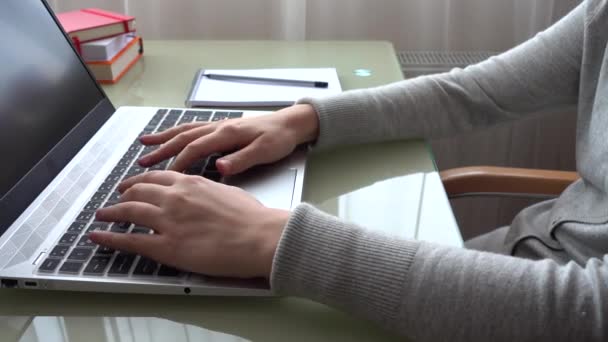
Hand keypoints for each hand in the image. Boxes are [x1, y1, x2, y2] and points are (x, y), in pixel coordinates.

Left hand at [90, 171, 289, 277]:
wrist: (260, 237)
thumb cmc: (252, 218)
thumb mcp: (228, 191)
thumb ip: (209, 191)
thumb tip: (206, 194)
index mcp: (191, 183)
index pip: (157, 177)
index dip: (141, 181)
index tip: (133, 184)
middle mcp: (175, 197)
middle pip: (138, 191)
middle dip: (123, 194)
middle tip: (116, 198)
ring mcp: (168, 221)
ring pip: (129, 211)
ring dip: (111, 212)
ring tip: (102, 215)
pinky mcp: (167, 246)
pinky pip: (130, 240)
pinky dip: (110, 237)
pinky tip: (99, 235)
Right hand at [138, 104, 318, 175]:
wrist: (291, 124)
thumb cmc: (279, 139)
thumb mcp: (263, 152)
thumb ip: (241, 160)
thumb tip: (219, 168)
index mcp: (226, 134)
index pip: (195, 149)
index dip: (178, 163)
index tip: (163, 177)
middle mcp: (219, 127)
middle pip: (183, 137)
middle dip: (162, 150)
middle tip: (142, 162)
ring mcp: (219, 125)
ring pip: (185, 130)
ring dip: (164, 137)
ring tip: (145, 143)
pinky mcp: (222, 127)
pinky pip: (193, 128)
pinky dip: (178, 132)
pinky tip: (171, 136)